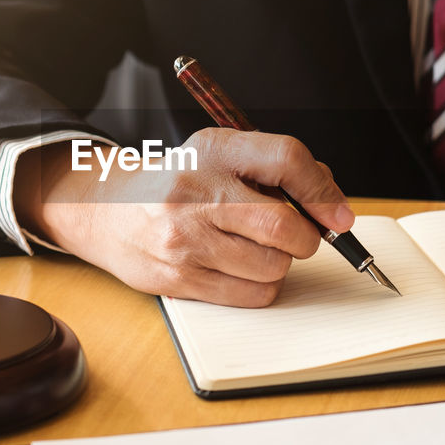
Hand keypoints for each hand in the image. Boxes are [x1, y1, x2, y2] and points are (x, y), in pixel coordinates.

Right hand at [13, 128, 353, 306]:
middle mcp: (195, 191)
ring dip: (280, 263)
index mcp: (213, 150)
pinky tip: (241, 268)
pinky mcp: (178, 277)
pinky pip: (251, 295)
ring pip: (273, 266)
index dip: (323, 191)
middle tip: (298, 236)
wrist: (107, 212)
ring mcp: (184, 238)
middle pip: (284, 226)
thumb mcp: (221, 156)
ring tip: (256, 248)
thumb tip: (333, 207)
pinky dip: (261, 286)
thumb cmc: (178, 184)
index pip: (286, 159)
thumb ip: (277, 169)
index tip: (338, 216)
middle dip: (306, 238)